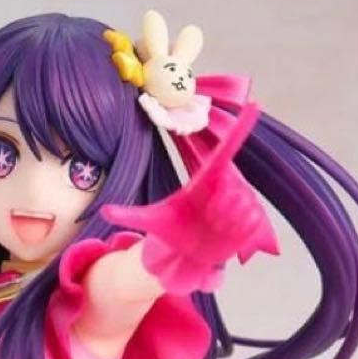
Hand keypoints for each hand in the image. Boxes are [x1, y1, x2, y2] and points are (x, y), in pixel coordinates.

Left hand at [101, 103, 278, 294]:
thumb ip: (128, 215)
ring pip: (242, 207)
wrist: (185, 254)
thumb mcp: (150, 221)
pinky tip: (224, 237)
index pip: (226, 149)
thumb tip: (103, 211)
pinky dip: (237, 233)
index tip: (254, 103)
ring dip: (226, 222)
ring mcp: (242, 203)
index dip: (241, 127)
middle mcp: (227, 186)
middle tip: (205, 218)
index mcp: (206, 179)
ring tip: (212, 229)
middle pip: (233, 189)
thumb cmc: (170, 230)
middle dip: (219, 208)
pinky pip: (252, 222)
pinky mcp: (253, 221)